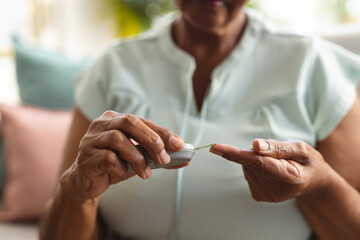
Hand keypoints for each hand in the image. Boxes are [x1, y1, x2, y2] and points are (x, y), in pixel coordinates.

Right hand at [61, 111, 184, 200]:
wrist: (85, 182)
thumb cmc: (113, 165)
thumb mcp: (138, 158)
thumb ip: (157, 156)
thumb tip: (184, 159)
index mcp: (115, 119)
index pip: (142, 121)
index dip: (162, 132)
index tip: (179, 144)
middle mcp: (102, 124)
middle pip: (130, 122)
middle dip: (152, 140)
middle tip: (164, 159)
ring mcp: (91, 139)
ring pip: (118, 139)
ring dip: (137, 158)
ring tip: (145, 173)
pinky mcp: (86, 156)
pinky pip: (107, 158)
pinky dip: (121, 167)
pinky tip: (122, 172)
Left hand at [210, 139, 330, 201]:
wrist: (313, 181)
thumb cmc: (307, 161)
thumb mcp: (300, 148)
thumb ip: (277, 147)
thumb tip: (255, 145)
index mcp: (289, 178)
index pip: (257, 163)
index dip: (235, 154)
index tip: (215, 148)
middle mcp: (275, 191)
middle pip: (251, 162)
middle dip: (257, 152)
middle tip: (277, 153)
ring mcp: (266, 196)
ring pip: (247, 166)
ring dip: (257, 159)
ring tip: (277, 162)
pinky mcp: (259, 196)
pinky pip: (248, 173)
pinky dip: (255, 167)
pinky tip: (270, 170)